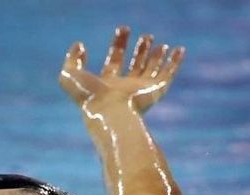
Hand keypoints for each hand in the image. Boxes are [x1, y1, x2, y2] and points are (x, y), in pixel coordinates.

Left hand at [59, 26, 184, 112]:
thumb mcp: (69, 75)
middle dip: (140, 50)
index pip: (115, 61)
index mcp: (107, 84)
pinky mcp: (155, 91)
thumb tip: (80, 45)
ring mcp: (141, 90)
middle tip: (146, 36)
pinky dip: (175, 62)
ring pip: (152, 70)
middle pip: (135, 65)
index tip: (123, 28)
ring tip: (162, 44)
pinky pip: (168, 74)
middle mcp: (125, 88)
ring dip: (157, 57)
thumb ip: (71, 58)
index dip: (118, 44)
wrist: (107, 110)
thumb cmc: (88, 95)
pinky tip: (180, 49)